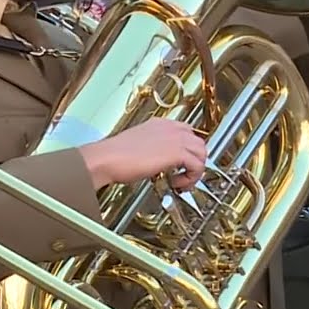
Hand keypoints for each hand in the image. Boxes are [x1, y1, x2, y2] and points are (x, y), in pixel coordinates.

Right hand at [78, 118, 205, 190]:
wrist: (107, 158)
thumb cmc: (113, 155)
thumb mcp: (137, 145)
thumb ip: (152, 148)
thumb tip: (158, 160)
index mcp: (159, 124)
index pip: (187, 132)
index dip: (188, 150)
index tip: (183, 163)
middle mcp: (170, 128)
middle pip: (199, 142)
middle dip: (195, 161)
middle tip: (185, 174)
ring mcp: (175, 139)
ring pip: (202, 153)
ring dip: (196, 170)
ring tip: (182, 181)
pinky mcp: (176, 153)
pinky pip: (198, 166)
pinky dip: (191, 178)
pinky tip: (177, 184)